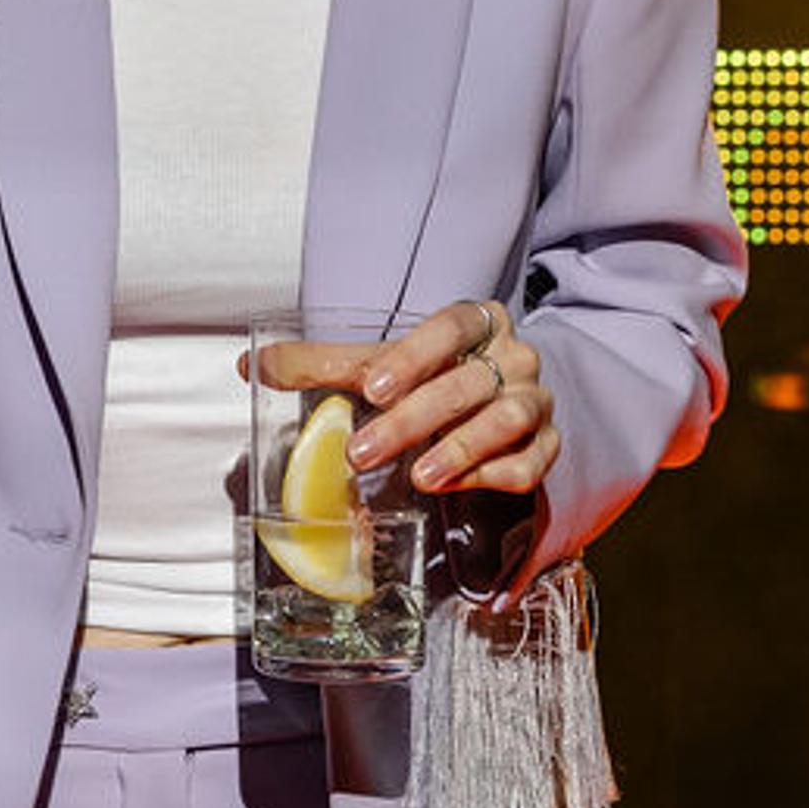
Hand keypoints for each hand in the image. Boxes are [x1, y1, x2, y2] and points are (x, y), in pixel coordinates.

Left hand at [338, 301, 558, 496]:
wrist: (500, 396)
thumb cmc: (436, 373)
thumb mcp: (385, 362)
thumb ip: (324, 364)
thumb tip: (261, 365)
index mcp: (478, 322)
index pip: (451, 327)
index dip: (411, 357)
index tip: (372, 388)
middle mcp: (514, 357)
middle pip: (465, 384)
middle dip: (411, 421)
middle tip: (364, 452)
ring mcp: (535, 399)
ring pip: (505, 420)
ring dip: (459, 450)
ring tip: (419, 477)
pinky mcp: (547, 444)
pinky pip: (528, 462)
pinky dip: (492, 475)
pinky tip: (456, 485)